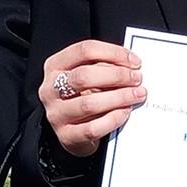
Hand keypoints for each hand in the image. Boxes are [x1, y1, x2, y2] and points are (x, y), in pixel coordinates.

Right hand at [39, 39, 145, 157]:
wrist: (73, 132)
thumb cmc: (84, 97)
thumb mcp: (88, 76)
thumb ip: (103, 67)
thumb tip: (130, 64)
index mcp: (55, 66)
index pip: (83, 50)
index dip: (112, 53)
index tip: (134, 60)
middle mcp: (50, 88)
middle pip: (84, 76)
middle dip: (116, 76)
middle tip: (137, 78)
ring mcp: (56, 114)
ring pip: (89, 104)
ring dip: (119, 97)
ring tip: (137, 94)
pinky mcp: (66, 136)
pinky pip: (93, 128)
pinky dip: (113, 119)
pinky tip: (126, 111)